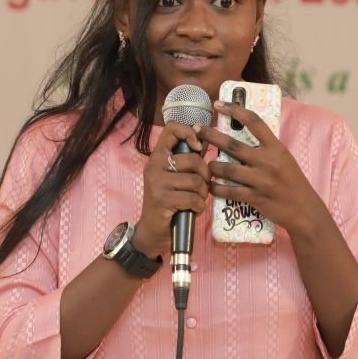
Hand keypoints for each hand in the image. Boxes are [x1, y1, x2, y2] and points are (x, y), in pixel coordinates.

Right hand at [134, 122, 208, 256]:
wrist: (152, 230)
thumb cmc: (168, 202)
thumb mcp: (173, 177)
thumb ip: (186, 161)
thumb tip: (205, 143)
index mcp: (157, 156)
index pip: (171, 128)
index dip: (190, 133)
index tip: (198, 147)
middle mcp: (154, 165)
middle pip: (194, 160)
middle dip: (205, 176)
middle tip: (201, 187)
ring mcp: (157, 182)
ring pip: (196, 181)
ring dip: (202, 194)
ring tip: (195, 200)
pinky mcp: (162, 199)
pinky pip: (193, 198)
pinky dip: (198, 207)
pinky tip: (192, 210)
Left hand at [199, 101, 327, 239]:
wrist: (304, 210)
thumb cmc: (293, 182)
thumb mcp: (284, 159)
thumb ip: (266, 148)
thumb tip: (243, 135)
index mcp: (276, 147)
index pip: (254, 122)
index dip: (235, 110)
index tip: (219, 104)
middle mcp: (268, 161)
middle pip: (233, 144)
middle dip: (211, 135)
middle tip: (196, 129)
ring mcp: (261, 180)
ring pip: (227, 169)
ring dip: (212, 166)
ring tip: (206, 164)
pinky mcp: (255, 198)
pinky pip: (229, 191)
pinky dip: (216, 188)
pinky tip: (210, 186)